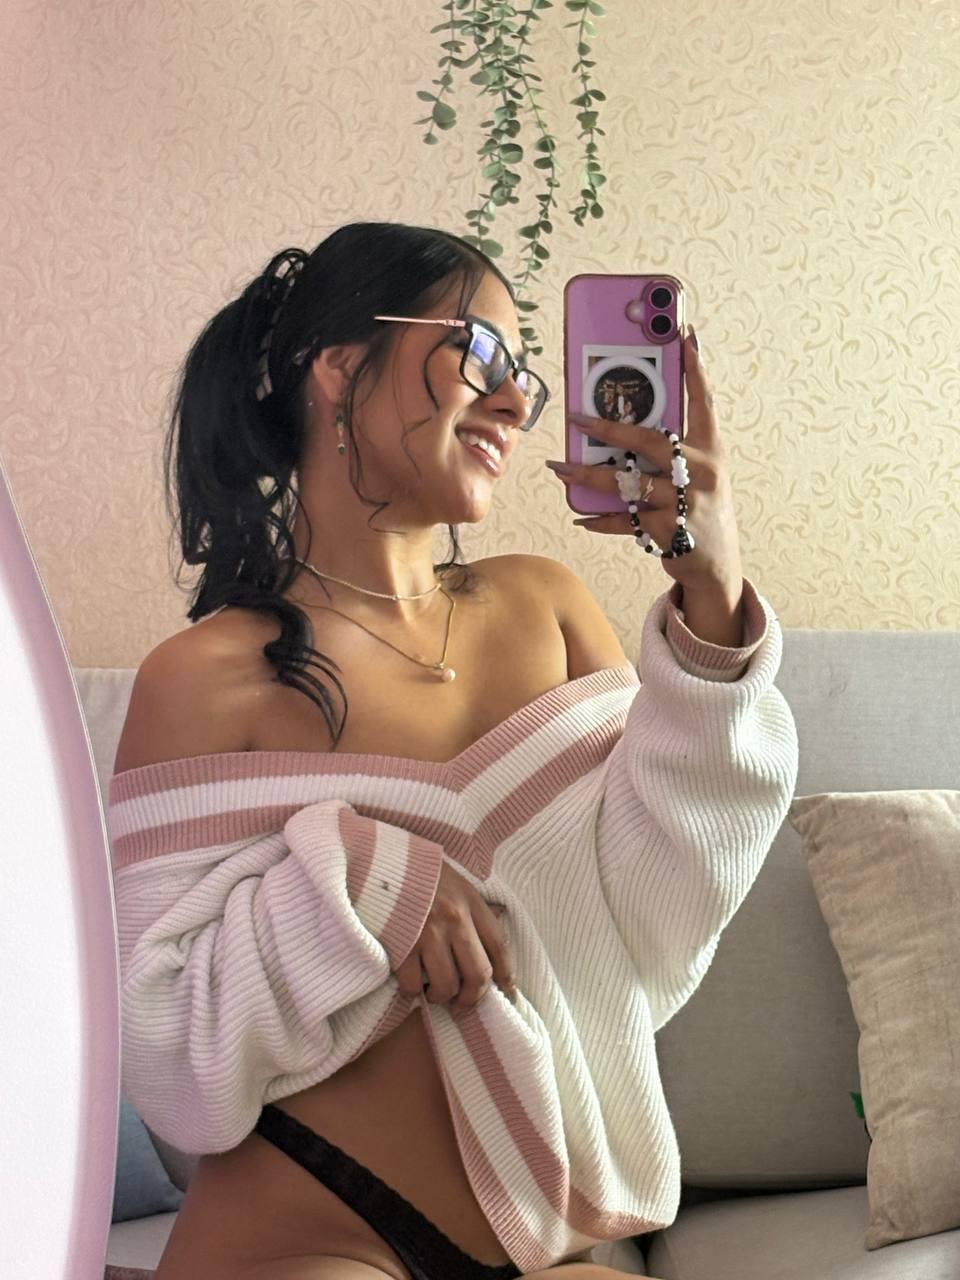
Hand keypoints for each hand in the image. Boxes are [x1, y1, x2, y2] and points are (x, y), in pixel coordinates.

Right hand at [393, 861, 517, 1015]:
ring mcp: (428, 934)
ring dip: (441, 997)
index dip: (506, 975)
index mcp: (470, 902)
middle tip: (462, 1003)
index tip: (507, 992)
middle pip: (478, 974)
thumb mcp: (454, 879)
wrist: (378, 862)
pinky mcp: (401, 945)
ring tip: (434, 992)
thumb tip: (501, 917)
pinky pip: (413, 984)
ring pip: (447, 985)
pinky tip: (411, 983)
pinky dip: (413, 991)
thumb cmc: (418, 872)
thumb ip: (474, 904)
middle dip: (472, 997)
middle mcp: (455, 919)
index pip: (499, 946)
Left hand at [548, 331, 742, 597]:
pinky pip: (624, 521)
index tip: (684, 334)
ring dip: (589, 475)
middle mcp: (702, 472)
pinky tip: (580, 516)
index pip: (702, 401)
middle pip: (650, 441)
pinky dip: (600, 520)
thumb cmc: (700, 510)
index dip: (694, 367)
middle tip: (576, 416)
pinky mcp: (668, 530)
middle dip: (609, 429)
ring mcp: (686, 502)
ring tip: (559, 467)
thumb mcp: (699, 475)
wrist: (717, 566)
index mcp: (710, 450)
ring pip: (628, 482)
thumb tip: (618, 431)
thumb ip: (671, 452)